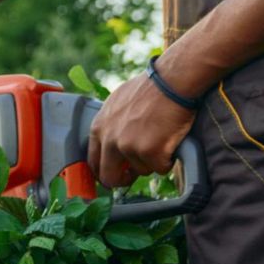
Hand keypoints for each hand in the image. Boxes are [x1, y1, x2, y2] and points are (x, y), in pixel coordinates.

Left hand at [87, 68, 196, 188]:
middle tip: (132, 176)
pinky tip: (169, 140)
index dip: (103, 173)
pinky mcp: (150, 152)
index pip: (93, 162)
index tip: (112, 176)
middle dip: (122, 180)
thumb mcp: (116, 104)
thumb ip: (110, 126)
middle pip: (110, 177)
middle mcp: (110, 139)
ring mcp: (129, 147)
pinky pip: (160, 168)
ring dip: (151, 161)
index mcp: (99, 127)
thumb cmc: (148, 89)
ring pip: (141, 170)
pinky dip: (167, 159)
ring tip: (159, 137)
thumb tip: (111, 146)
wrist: (170, 83)